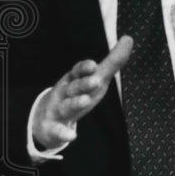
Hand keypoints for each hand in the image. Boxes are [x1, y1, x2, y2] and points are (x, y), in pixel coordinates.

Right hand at [31, 35, 133, 149]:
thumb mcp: (95, 78)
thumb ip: (112, 61)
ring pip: (66, 106)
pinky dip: (62, 133)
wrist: (45, 118)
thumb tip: (129, 39)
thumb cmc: (76, 94)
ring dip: (75, 103)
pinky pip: (57, 131)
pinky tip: (71, 136)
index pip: (78, 71)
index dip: (84, 68)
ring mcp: (58, 110)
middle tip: (95, 81)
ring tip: (85, 101)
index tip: (94, 65)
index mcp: (75, 80)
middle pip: (74, 87)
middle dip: (83, 84)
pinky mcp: (52, 129)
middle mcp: (65, 93)